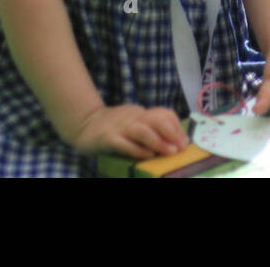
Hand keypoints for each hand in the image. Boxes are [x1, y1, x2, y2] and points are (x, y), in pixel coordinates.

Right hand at [70, 103, 187, 158]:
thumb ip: (149, 128)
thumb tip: (174, 142)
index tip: (185, 141)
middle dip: (172, 132)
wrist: (84, 124)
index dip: (176, 127)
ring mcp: (120, 127)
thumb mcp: (133, 123)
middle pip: (156, 118)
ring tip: (169, 152)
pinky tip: (147, 156)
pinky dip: (137, 150)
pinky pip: (124, 143)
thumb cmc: (114, 128)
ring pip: (142, 130)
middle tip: (180, 148)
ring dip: (158, 141)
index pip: (163, 113)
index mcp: (141, 113)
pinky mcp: (108, 138)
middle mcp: (133, 118)